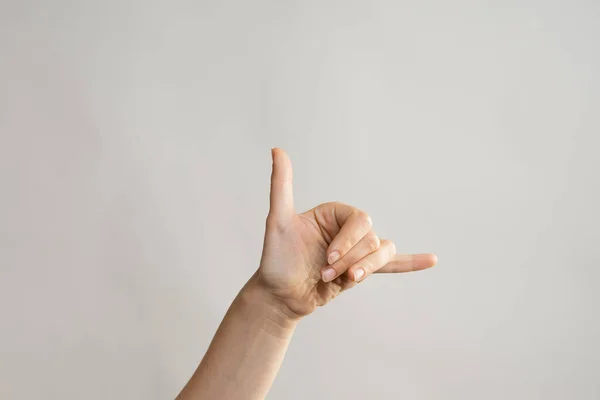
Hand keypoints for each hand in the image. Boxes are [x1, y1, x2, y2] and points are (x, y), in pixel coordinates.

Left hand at [255, 148, 436, 316]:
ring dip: (365, 269)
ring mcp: (357, 250)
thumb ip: (282, 185)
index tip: (327, 257)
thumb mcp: (279, 220)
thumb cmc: (275, 258)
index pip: (360, 220)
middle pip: (372, 239)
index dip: (348, 241)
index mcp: (335, 214)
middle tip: (325, 272)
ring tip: (345, 281)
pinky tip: (432, 260)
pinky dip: (411, 262)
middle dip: (351, 259)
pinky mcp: (361, 270)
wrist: (279, 296)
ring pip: (383, 252)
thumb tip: (277, 150)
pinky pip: (391, 264)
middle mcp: (348, 229)